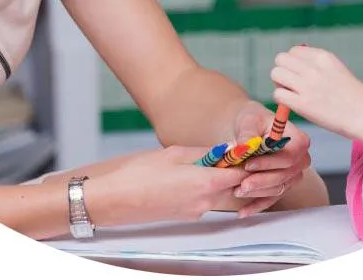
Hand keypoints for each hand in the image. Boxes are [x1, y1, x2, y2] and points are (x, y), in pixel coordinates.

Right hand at [86, 145, 248, 226]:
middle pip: (235, 187)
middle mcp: (205, 202)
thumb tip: (225, 150)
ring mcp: (195, 212)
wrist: (114, 199)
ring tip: (213, 159)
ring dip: (222, 179)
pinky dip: (207, 187)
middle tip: (235, 151)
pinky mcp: (185, 215)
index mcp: (205, 183)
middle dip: (238, 171)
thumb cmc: (139, 173)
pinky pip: (206, 200)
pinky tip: (194, 173)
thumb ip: (204, 152)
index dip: (248, 161)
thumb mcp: (174, 153)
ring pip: (221, 194)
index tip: (249, 148)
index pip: (241, 174)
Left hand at [226, 99, 311, 216]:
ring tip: (236, 191)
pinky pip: (272, 198)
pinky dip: (257, 205)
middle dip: (261, 182)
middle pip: (284, 176)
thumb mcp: (249, 121)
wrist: (251, 128)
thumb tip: (243, 146)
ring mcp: (294, 174)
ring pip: (278, 189)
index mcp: (298, 140)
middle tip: (240, 185)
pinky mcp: (283, 185)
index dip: (269, 164)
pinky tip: (243, 211)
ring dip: (257, 193)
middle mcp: (301, 159)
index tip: (248, 165)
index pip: (288, 157)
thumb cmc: (253, 120)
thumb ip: (248, 133)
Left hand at [270, 45, 362, 137]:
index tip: (299, 74)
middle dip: (283, 71)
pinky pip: (278, 94)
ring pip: (275, 74)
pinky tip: (293, 104)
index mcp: (322, 56)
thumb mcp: (336, 69)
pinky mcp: (303, 104)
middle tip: (291, 84)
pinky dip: (282, 99)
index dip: (292, 63)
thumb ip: (316, 64)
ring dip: (280, 83)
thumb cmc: (353, 95)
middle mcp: (312, 68)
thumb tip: (295, 63)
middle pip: (280, 59)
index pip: (293, 51)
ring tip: (291, 93)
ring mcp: (307, 85)